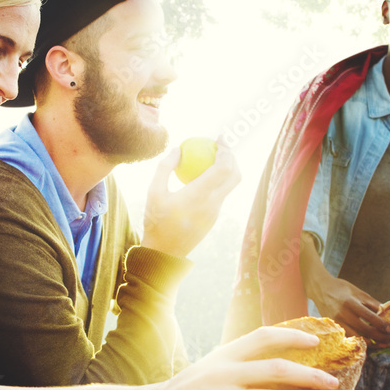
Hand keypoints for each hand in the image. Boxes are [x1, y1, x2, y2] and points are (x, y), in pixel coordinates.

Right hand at [141, 142, 239, 256]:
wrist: (165, 251)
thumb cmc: (156, 220)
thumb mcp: (154, 192)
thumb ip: (165, 167)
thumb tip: (178, 148)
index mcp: (199, 195)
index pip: (223, 168)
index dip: (226, 150)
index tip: (220, 138)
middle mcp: (213, 203)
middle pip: (235, 175)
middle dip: (233, 157)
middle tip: (221, 145)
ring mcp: (216, 212)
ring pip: (231, 185)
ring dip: (228, 168)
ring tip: (214, 157)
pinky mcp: (215, 217)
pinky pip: (222, 194)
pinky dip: (219, 180)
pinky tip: (205, 175)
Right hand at [141, 326, 340, 389]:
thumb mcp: (211, 368)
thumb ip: (241, 364)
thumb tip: (279, 364)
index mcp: (225, 355)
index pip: (263, 336)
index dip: (292, 337)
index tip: (317, 343)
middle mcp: (223, 372)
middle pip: (275, 369)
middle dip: (309, 376)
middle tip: (332, 384)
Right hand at [315, 277, 389, 342]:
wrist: (320, 288)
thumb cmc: (341, 289)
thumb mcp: (358, 292)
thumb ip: (372, 303)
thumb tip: (387, 313)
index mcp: (350, 303)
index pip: (368, 316)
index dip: (381, 324)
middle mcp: (343, 314)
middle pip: (364, 329)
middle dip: (379, 336)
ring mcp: (336, 322)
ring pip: (355, 337)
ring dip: (370, 342)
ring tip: (381, 344)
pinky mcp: (333, 327)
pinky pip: (348, 338)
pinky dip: (358, 341)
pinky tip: (367, 343)